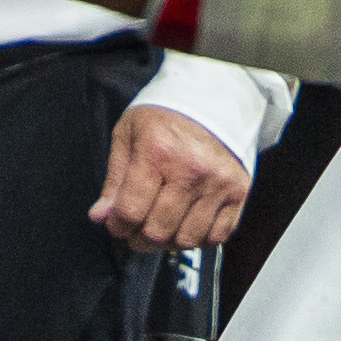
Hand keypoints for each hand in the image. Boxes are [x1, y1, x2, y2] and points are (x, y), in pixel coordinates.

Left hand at [90, 104, 252, 247]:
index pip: (131, 211)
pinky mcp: (239, 192)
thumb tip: (100, 217)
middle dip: (139, 237)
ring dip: (168, 241)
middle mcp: (192, 169)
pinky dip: (198, 238)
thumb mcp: (128, 135)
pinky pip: (216, 236)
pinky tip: (186, 223)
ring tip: (161, 224)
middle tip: (136, 227)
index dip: (117, 225)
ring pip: (187, 240)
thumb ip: (115, 180)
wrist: (211, 99)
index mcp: (158, 151)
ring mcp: (219, 182)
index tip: (116, 222)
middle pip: (158, 231)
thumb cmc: (164, 117)